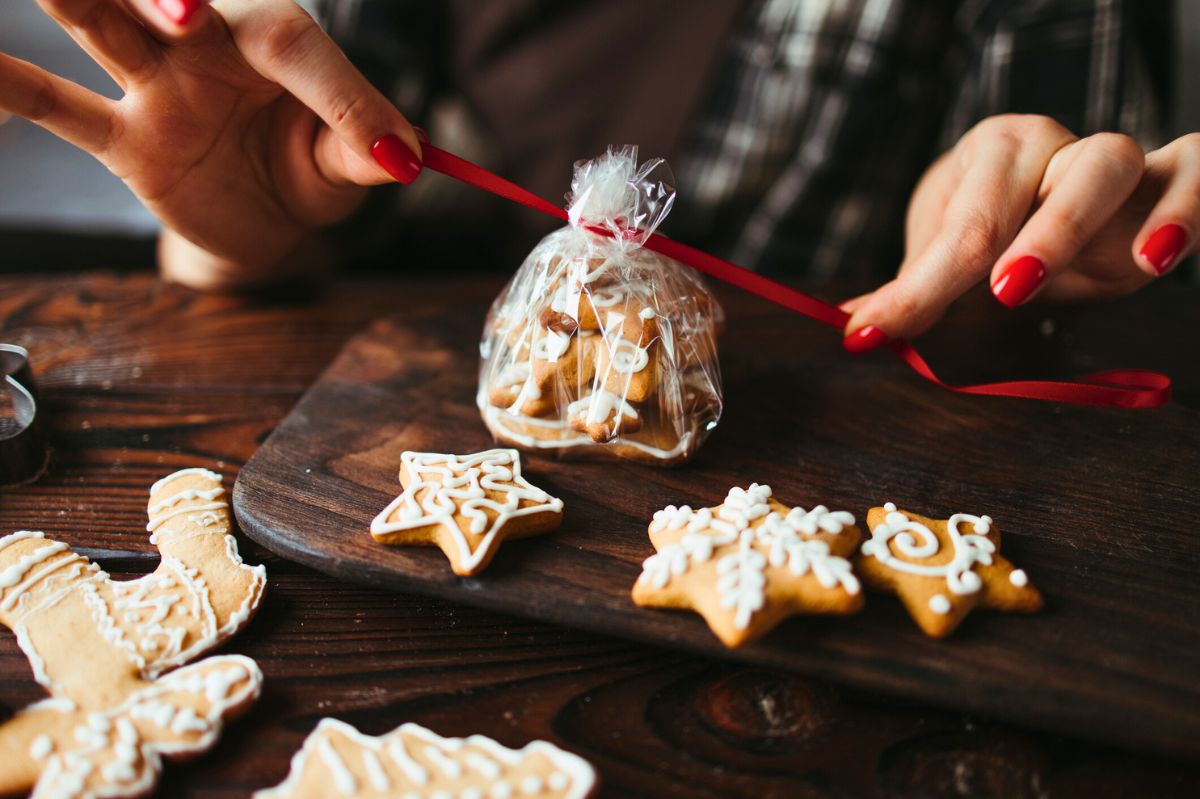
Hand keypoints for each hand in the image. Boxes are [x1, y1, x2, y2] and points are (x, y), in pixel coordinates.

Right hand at [0, 0, 422, 289]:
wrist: (266, 220)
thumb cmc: (308, 170)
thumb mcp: (346, 166)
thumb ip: (364, 150)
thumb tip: (403, 155)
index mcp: (275, 44)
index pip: (293, 43)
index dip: (338, 91)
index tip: (385, 151)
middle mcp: (206, 48)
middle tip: (185, 15)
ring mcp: (155, 87)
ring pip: (101, 25)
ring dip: (81, 1)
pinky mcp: (123, 140)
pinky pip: (59, 109)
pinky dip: (12, 89)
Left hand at [841, 114, 1198, 351]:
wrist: (1056, 191)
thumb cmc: (998, 222)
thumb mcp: (949, 250)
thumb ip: (915, 289)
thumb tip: (856, 329)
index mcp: (990, 155)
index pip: (959, 226)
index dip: (916, 289)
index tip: (869, 334)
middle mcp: (1048, 146)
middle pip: (1023, 183)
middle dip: (1010, 241)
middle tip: (999, 292)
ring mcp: (1109, 161)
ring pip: (1107, 164)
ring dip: (1077, 222)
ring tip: (1052, 279)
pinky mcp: (1166, 181)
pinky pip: (1192, 172)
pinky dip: (1183, 210)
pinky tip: (1156, 260)